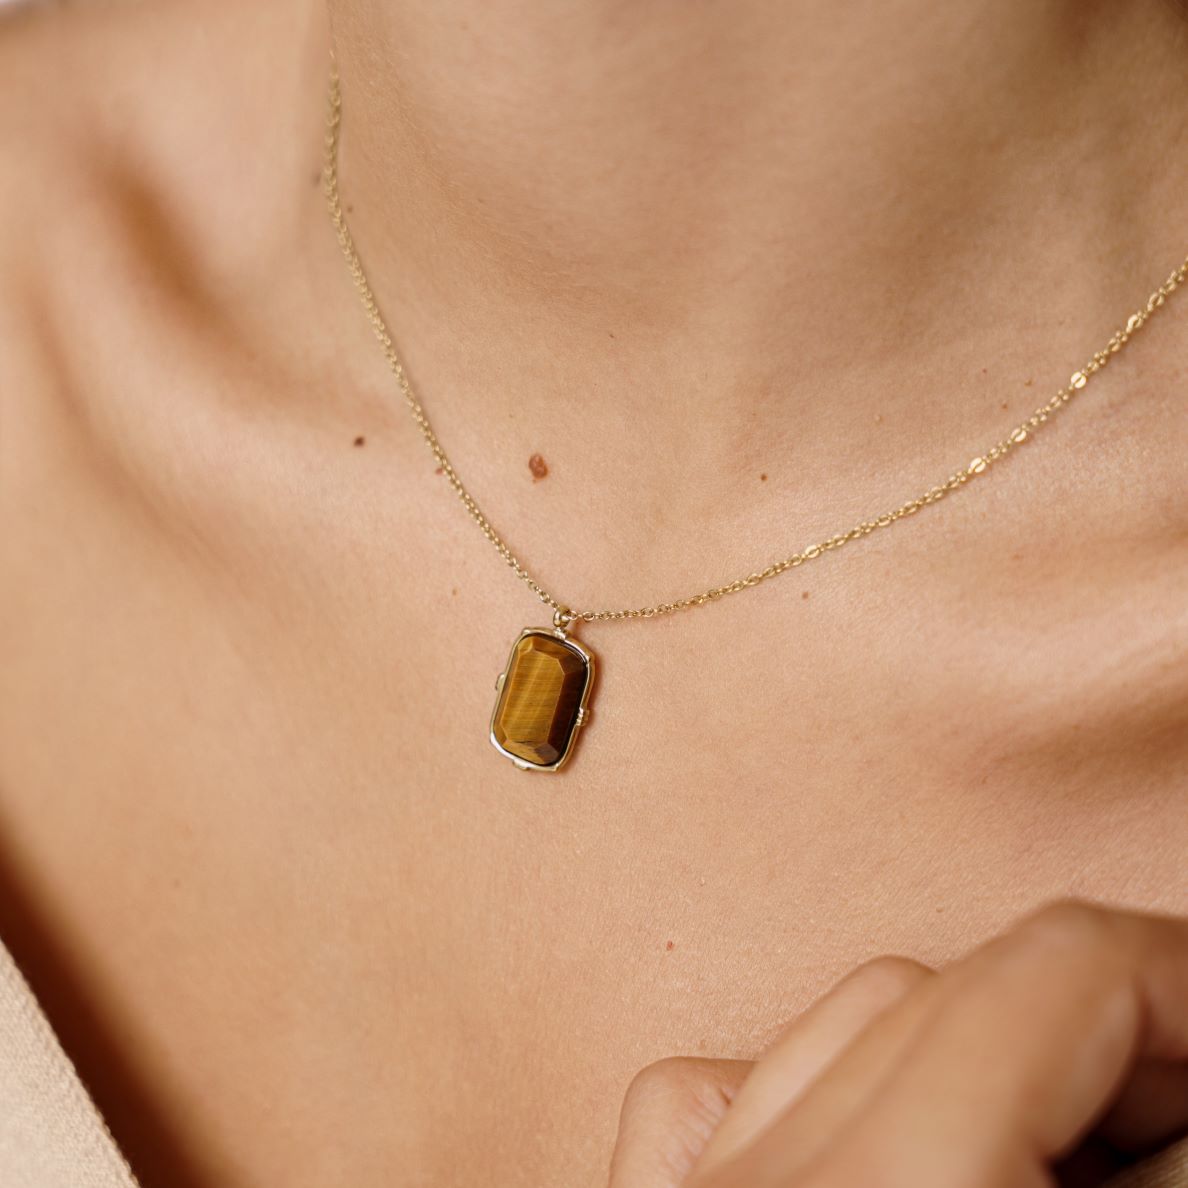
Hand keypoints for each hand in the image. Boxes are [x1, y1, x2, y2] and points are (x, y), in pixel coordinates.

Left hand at [608, 902, 1187, 1186]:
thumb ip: (1167, 1179)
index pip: (1054, 972)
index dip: (1178, 974)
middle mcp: (761, 1184)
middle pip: (948, 994)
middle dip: (1099, 1027)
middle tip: (1185, 1099)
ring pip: (835, 1028)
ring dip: (970, 1054)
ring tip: (1069, 1137)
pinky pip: (709, 1100)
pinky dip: (811, 1091)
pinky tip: (884, 1145)